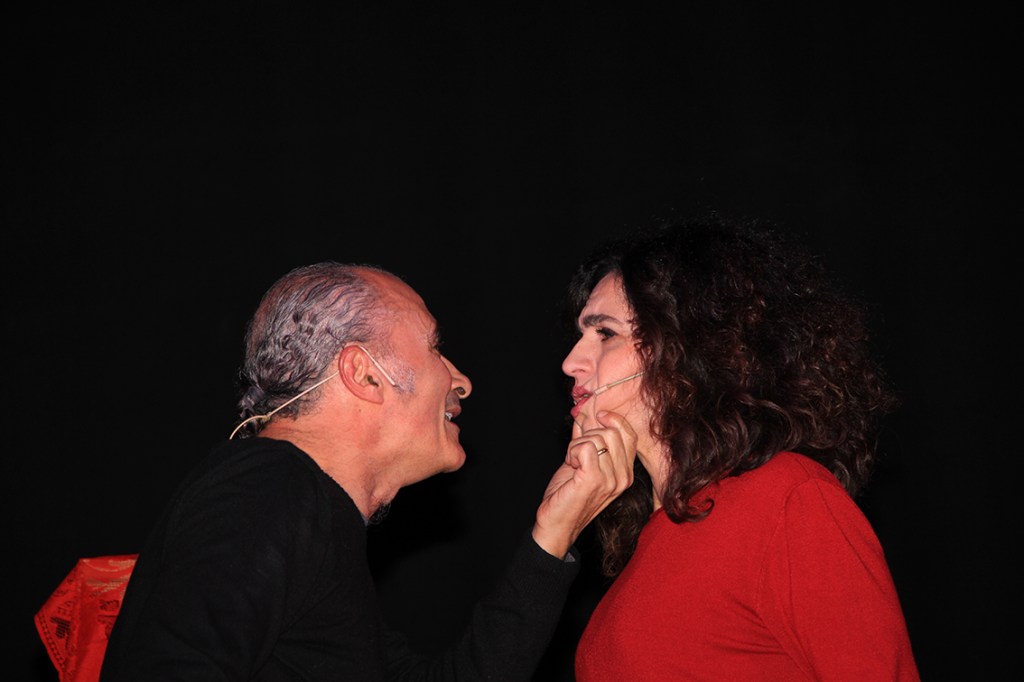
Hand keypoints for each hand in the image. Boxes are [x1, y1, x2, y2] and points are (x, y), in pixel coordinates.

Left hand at [531, 410, 636, 558]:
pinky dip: (573, 451)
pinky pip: (586, 446)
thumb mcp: (582, 463)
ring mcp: (611, 479)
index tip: (598, 416)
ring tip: (573, 463)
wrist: (556, 524)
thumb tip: (586, 416)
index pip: (630, 435)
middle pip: (612, 432)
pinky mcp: (595, 479)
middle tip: (576, 454)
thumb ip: (588, 440)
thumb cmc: (568, 495)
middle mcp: (624, 477)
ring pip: (597, 437)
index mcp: (626, 473)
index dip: (614, 420)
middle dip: (588, 435)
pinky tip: (571, 465)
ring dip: (577, 446)